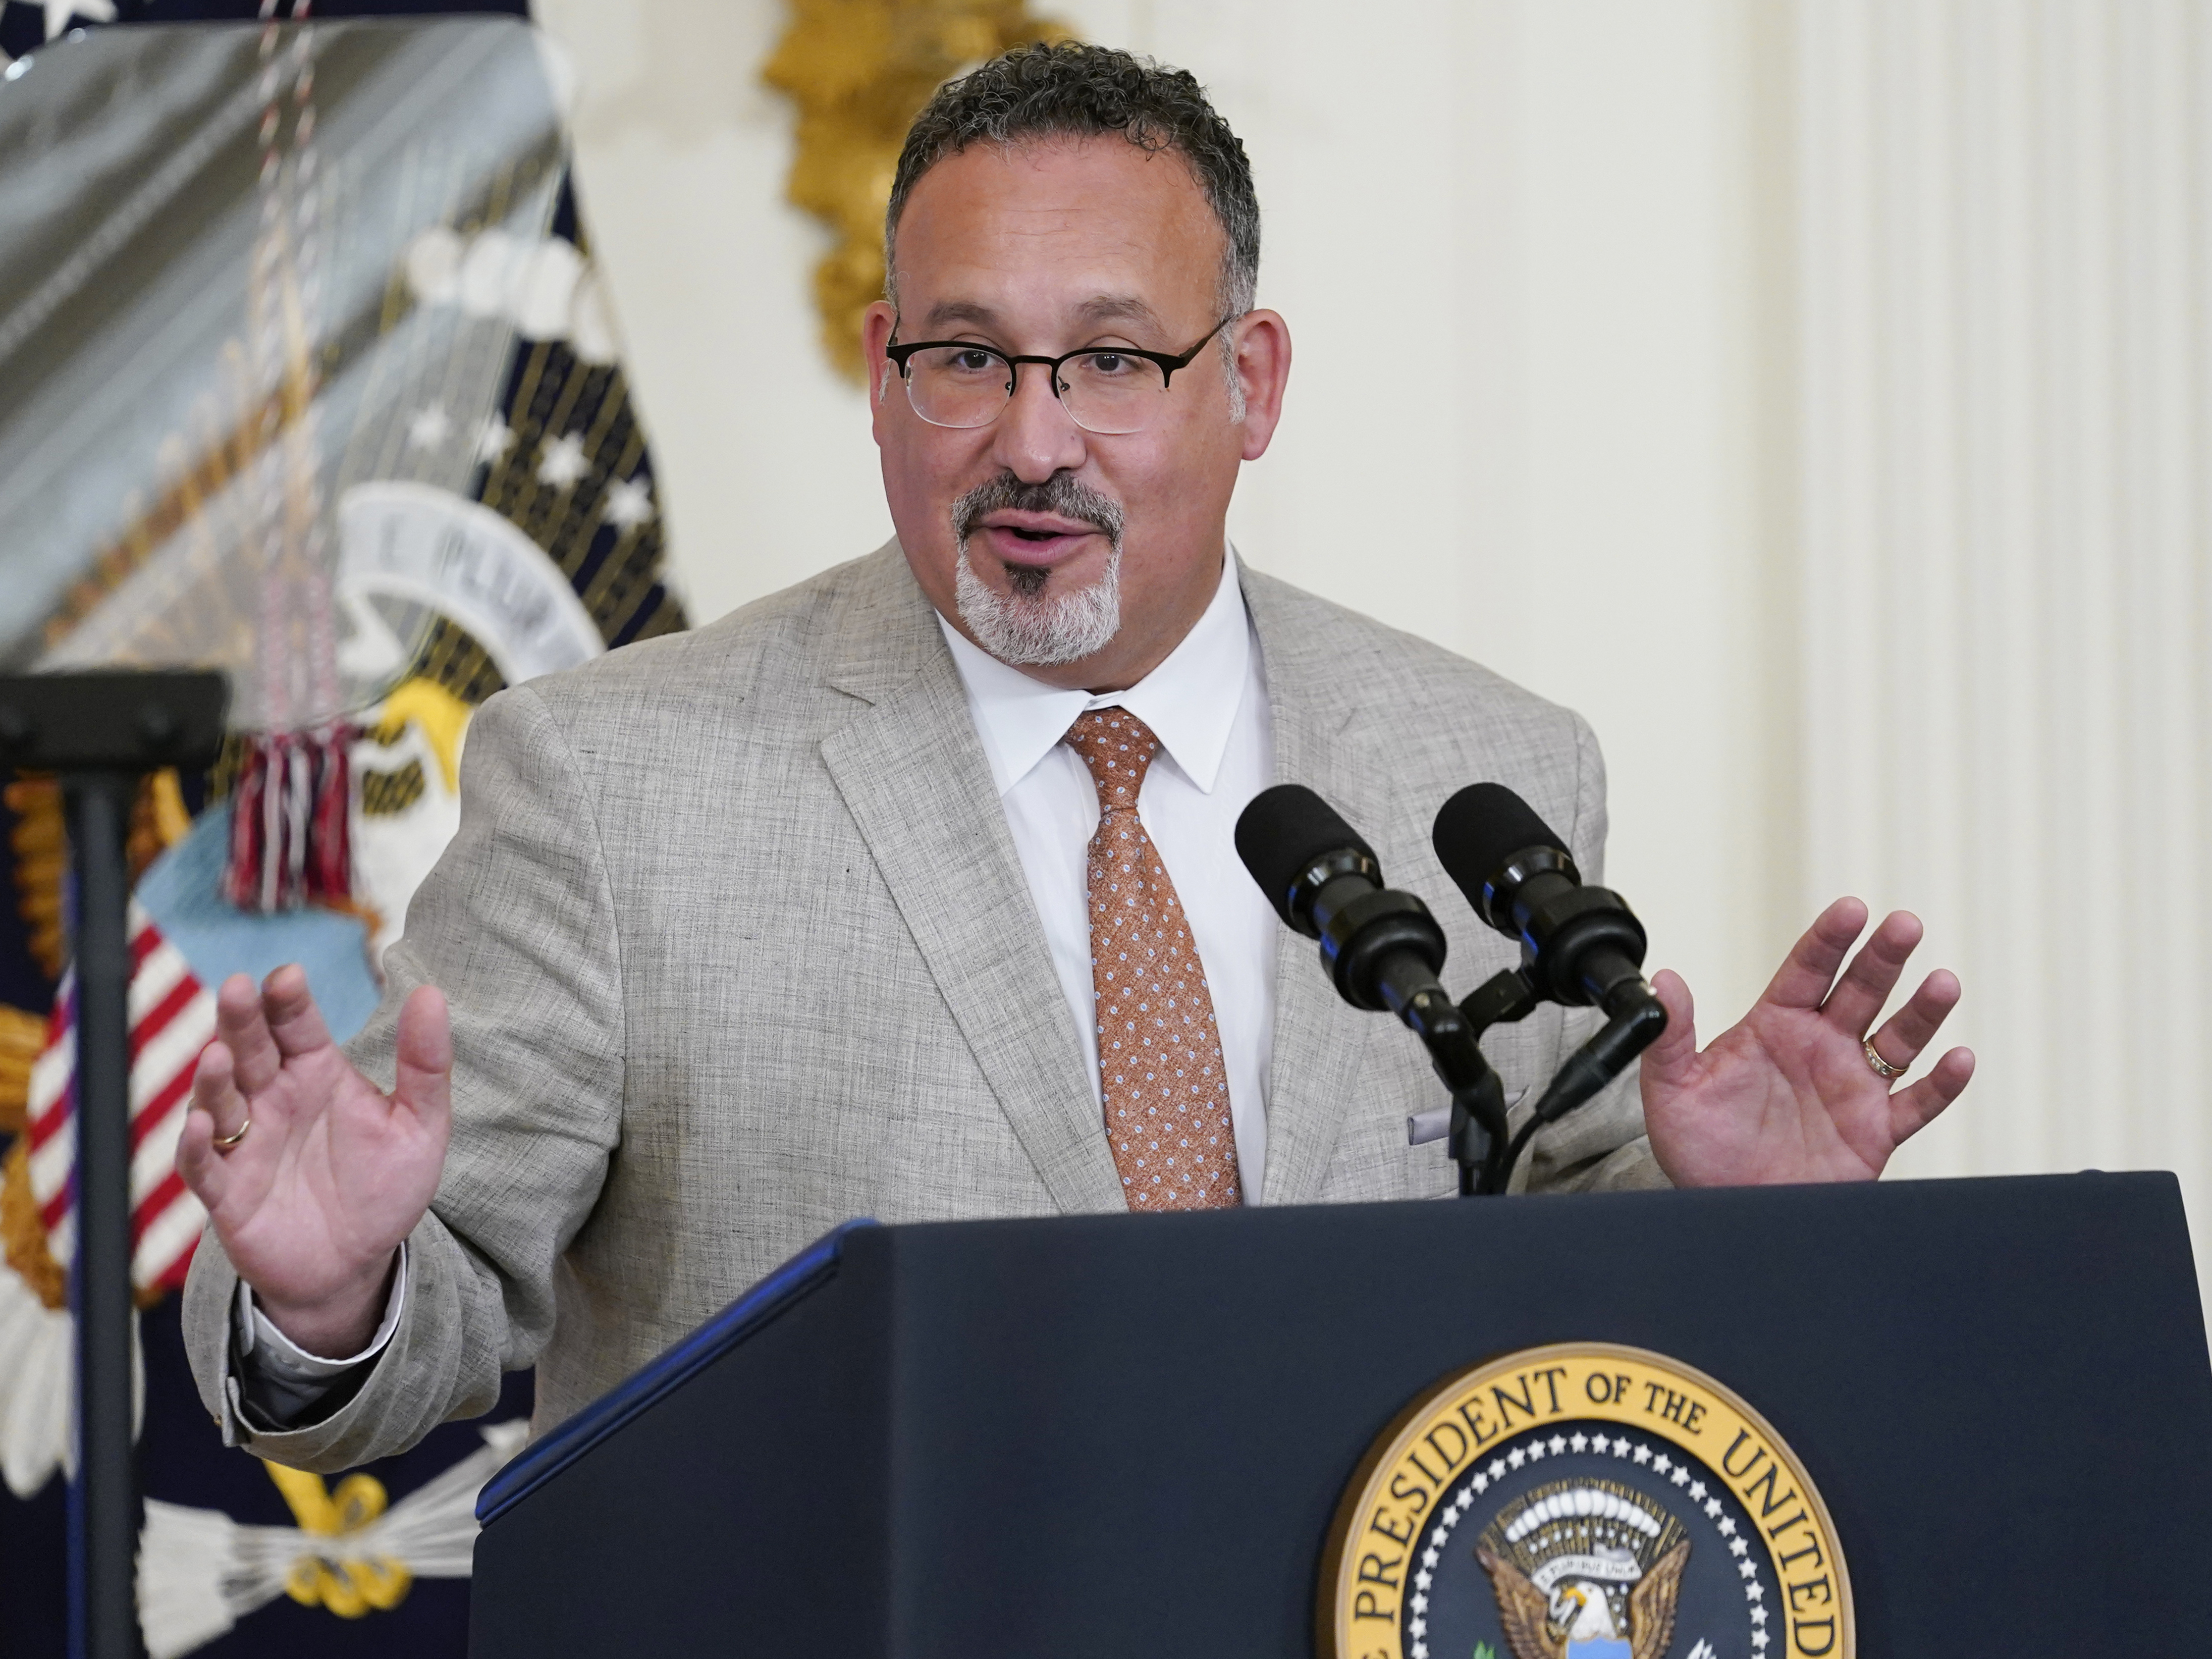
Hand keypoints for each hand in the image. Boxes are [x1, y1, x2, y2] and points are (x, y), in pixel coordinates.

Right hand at [177, 966, 450, 1357]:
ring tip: (219, 1055)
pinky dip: (194, 1145)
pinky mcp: (227, 1193)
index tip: (288, 976)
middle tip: (239, 988)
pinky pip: (203, 1164)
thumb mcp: (420, 1126)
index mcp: (317, 1074)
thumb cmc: (384, 1187)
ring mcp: (245, 1144)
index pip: (296, 1026)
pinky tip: (198, 1124)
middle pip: (250, 1050)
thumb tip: (432, 994)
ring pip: (217, 1100)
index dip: (288, 1000)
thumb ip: (425, 1065)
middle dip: (241, 1020)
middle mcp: (273, 1100)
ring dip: (213, 1078)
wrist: (357, 1264)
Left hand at [1640, 898, 1973, 1185]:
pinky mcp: (1874, 1131)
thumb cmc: (1700, 1149)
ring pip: (1897, 1040)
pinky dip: (1942, 1084)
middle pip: (1860, 991)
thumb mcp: (1672, 1089)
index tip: (1852, 910)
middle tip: (1904, 925)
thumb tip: (1664, 981)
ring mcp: (1852, 1088)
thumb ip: (1672, 1035)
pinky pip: (1917, 1104)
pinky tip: (1959, 1059)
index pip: (1806, 971)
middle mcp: (1820, 1049)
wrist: (1727, 1209)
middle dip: (1883, 958)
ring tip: (1943, 984)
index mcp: (1775, 1028)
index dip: (1830, 940)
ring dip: (1922, 1012)